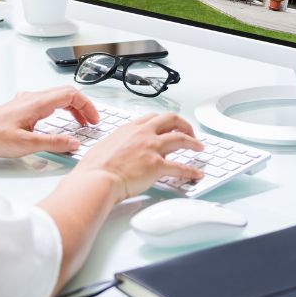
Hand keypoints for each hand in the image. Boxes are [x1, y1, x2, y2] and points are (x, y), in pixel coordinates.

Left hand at [0, 86, 99, 157]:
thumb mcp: (27, 144)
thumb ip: (53, 143)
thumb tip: (74, 143)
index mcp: (36, 102)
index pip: (71, 95)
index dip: (87, 106)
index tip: (94, 120)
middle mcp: (32, 98)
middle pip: (66, 95)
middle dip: (82, 108)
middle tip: (90, 123)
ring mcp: (25, 102)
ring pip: (56, 99)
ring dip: (71, 110)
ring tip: (78, 124)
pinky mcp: (20, 109)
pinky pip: (46, 105)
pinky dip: (58, 112)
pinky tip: (57, 125)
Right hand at [73, 112, 203, 200]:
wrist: (98, 178)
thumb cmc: (95, 167)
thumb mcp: (105, 145)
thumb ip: (117, 144)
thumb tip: (118, 149)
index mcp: (130, 128)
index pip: (153, 117)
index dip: (165, 121)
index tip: (169, 126)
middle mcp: (143, 134)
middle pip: (171, 120)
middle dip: (184, 125)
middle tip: (190, 132)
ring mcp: (152, 148)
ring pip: (181, 139)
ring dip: (193, 143)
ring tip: (200, 147)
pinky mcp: (157, 165)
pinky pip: (180, 167)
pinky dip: (191, 171)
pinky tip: (197, 174)